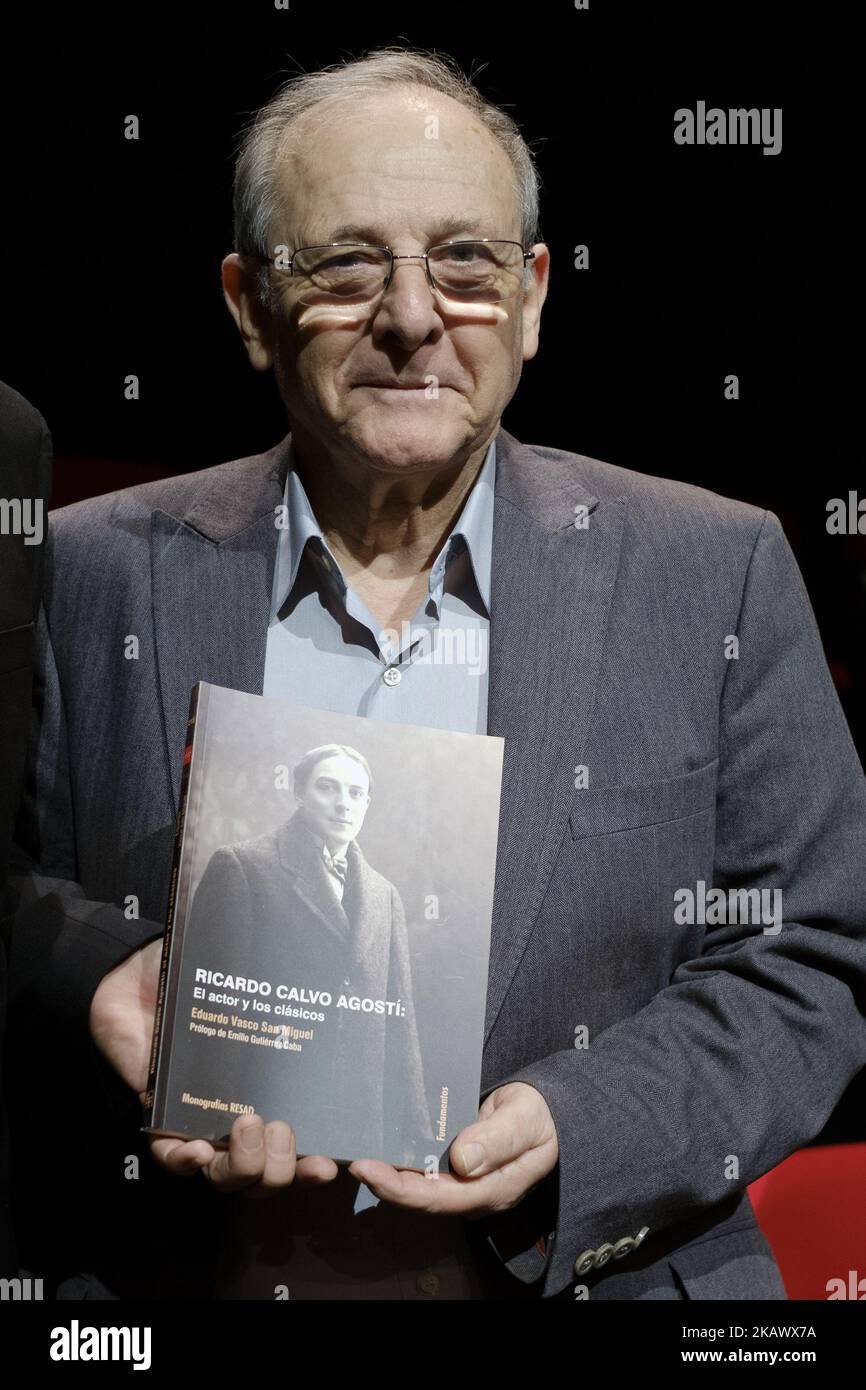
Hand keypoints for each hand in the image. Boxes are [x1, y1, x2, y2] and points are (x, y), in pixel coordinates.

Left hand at [89, 940, 340, 1194]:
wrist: (136, 975)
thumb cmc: (198, 976)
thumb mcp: (246, 977)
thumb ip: (278, 974)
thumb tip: (324, 954)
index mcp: (267, 1092)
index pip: (297, 1146)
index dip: (313, 1164)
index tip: (331, 1161)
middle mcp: (238, 1116)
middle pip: (264, 1174)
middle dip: (282, 1167)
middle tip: (284, 1129)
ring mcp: (199, 1122)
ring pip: (224, 1175)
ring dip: (244, 1165)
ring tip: (247, 1127)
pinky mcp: (158, 1120)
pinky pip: (171, 1159)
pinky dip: (186, 1161)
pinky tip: (197, 1147)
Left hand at [348, 1081, 558, 1216]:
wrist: (549, 1114)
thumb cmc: (540, 1116)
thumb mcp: (526, 1121)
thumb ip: (498, 1140)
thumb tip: (462, 1161)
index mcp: (493, 1189)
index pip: (439, 1198)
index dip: (400, 1189)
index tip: (368, 1171)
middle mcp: (474, 1192)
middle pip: (422, 1197)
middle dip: (385, 1183)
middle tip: (353, 1162)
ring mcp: (466, 1181)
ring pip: (420, 1185)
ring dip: (389, 1173)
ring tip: (358, 1154)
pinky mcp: (458, 1166)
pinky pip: (426, 1169)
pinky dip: (402, 1160)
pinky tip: (382, 1145)